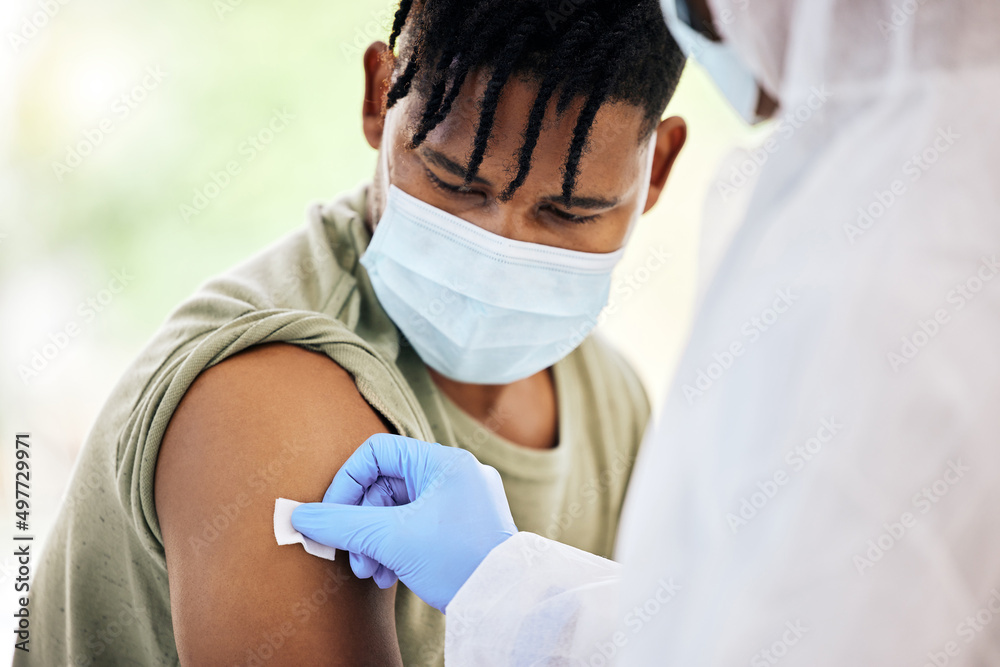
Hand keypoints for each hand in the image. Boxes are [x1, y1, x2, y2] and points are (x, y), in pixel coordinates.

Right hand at [291, 433, 517, 612]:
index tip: (332, 517)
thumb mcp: (391, 540)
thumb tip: (299, 516)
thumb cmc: (456, 562)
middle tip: (354, 558)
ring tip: (370, 572)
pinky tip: (388, 576)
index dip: (347, 482)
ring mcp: (462, 500)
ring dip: (375, 540)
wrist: (504, 603)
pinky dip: (397, 546)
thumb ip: (342, 524)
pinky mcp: (463, 525)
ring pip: (398, 509)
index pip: (377, 451)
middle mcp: (456, 473)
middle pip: (385, 484)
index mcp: (445, 462)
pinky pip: (417, 524)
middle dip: (362, 524)